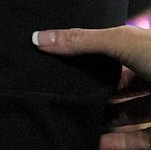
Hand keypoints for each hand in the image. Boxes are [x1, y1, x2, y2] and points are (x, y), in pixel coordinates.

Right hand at [34, 25, 150, 147]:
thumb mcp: (122, 42)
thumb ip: (81, 42)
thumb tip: (37, 37)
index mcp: (146, 51)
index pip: (111, 52)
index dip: (86, 57)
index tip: (57, 63)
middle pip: (119, 86)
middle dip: (93, 92)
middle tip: (63, 94)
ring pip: (128, 115)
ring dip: (104, 120)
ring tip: (78, 121)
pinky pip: (139, 139)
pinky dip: (118, 142)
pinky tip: (98, 142)